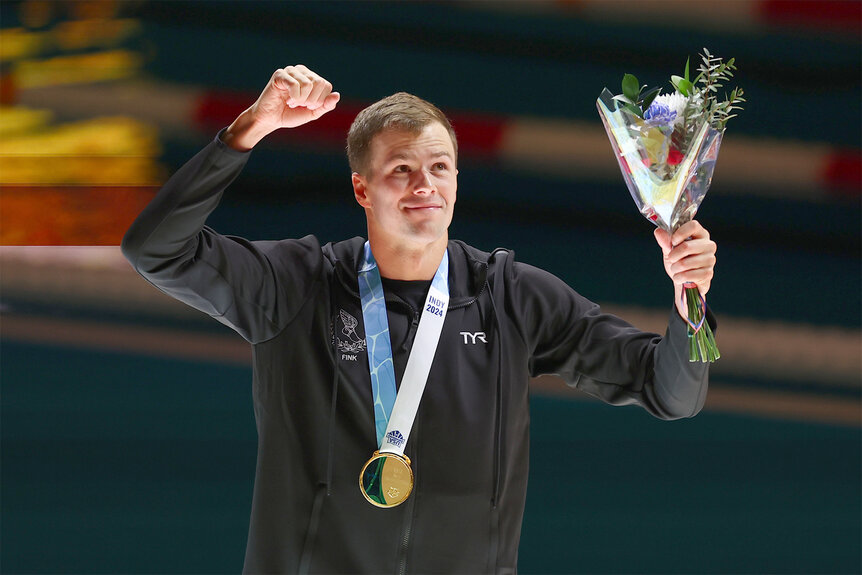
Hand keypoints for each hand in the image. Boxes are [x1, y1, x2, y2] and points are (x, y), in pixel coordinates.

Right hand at [224, 65, 339, 150]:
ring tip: (292, 102)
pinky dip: (294, 97)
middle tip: (299, 104)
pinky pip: (295, 85)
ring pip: (309, 84)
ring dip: (301, 100)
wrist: (270, 119)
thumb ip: (325, 105)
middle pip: (320, 83)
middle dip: (311, 100)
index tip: (307, 106)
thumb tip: (337, 95)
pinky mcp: (280, 74)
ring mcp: (290, 71)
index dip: (319, 101)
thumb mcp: (312, 112)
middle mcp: (302, 71)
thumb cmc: (290, 114)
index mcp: (311, 77)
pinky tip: (287, 100)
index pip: (326, 86)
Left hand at [653, 220, 715, 317]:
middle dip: (673, 256)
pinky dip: (678, 277)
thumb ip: (665, 240)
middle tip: (671, 259)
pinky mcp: (708, 273)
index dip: (680, 233)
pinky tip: (680, 277)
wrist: (683, 280)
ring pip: (685, 263)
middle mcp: (708, 245)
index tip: (673, 241)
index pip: (693, 225)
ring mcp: (710, 259)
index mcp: (700, 234)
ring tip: (676, 269)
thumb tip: (659, 231)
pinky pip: (688, 275)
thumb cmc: (678, 261)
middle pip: (687, 246)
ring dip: (674, 268)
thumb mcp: (669, 249)